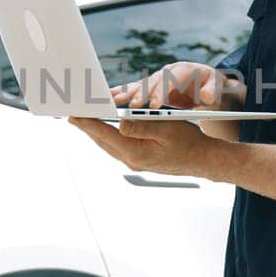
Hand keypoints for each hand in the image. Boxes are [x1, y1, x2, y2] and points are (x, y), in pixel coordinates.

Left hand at [68, 116, 226, 177]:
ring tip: (83, 119)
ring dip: (95, 132)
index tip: (73, 115)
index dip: (87, 123)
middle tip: (72, 114)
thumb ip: (141, 125)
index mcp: (135, 152)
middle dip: (86, 127)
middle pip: (102, 141)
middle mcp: (131, 160)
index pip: (104, 134)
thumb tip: (119, 122)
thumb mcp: (166, 128)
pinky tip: (105, 129)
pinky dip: (107, 136)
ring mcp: (134, 162)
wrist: (202, 160)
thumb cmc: (189, 142)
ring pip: (107, 144)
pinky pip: (116, 147)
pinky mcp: (138, 161)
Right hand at [111, 61, 242, 110]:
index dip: (162, 92)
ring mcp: (158, 78)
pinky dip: (123, 92)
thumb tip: (207, 97)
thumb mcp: (216, 88)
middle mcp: (168, 71)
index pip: (171, 80)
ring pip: (141, 85)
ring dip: (127, 93)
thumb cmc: (212, 86)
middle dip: (142, 94)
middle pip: (152, 82)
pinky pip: (135, 88)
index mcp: (183, 70)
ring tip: (113, 101)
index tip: (155, 105)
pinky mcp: (151, 86)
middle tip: (133, 107)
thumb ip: (212, 91)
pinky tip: (110, 98)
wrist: (207, 83)